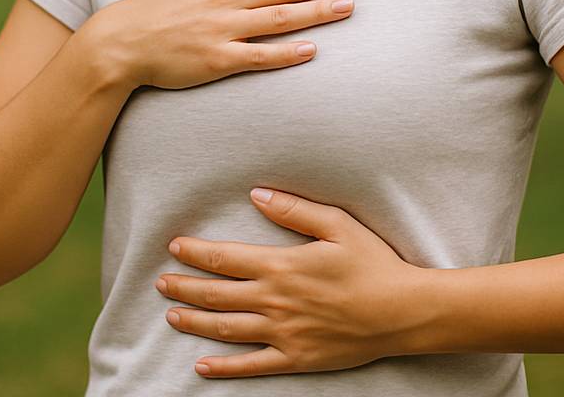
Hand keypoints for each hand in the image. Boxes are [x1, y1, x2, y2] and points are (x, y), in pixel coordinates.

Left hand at [157, 188, 428, 377]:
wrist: (402, 312)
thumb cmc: (374, 264)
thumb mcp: (338, 225)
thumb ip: (295, 210)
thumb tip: (257, 195)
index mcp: (282, 265)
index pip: (225, 258)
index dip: (196, 253)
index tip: (175, 247)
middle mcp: (275, 300)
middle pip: (216, 294)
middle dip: (184, 287)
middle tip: (161, 282)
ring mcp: (283, 333)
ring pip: (226, 328)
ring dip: (194, 321)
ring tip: (172, 315)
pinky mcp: (295, 358)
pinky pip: (251, 365)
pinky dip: (223, 367)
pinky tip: (201, 367)